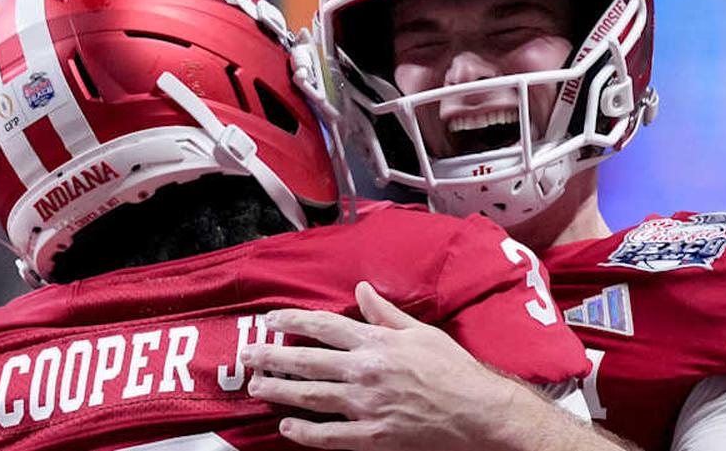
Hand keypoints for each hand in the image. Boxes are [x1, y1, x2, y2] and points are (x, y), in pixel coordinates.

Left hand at [240, 281, 529, 450]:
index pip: (324, 327)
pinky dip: (304, 432)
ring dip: (279, 391)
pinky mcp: (373, 436)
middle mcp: (365, 371)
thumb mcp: (422, 333)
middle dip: (272, 357)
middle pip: (307, 361)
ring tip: (256, 387)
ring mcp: (366, 406)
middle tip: (247, 355)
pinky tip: (286, 427)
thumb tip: (361, 289)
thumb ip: (386, 313)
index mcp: (377, 342)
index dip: (292, 321)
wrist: (479, 413)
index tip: (269, 320)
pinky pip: (330, 436)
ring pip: (311, 396)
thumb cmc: (454, 370)